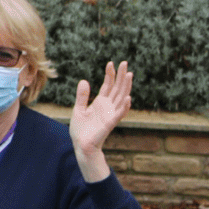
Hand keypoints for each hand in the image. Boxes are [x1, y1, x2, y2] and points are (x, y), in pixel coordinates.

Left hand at [70, 61, 132, 181]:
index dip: (110, 74)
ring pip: (121, 97)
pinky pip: (120, 113)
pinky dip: (124, 106)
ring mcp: (110, 114)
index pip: (108, 85)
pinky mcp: (110, 123)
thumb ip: (82, 96)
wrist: (81, 145)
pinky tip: (128, 97)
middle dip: (121, 76)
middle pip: (117, 88)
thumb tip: (84, 80)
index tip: (111, 63)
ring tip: (129, 74)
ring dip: (126, 87)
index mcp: (100, 102)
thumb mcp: (78, 109)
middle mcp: (108, 106)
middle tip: (125, 63)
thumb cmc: (81, 129)